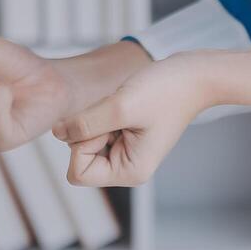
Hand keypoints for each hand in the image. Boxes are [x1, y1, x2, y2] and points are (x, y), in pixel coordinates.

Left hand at [53, 53, 217, 186]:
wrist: (193, 75)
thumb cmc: (166, 91)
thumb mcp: (119, 107)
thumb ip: (84, 124)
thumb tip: (57, 133)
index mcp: (130, 172)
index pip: (78, 173)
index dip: (81, 145)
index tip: (106, 124)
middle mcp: (127, 168)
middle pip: (80, 159)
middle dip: (89, 131)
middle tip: (118, 113)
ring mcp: (126, 153)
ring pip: (86, 142)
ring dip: (96, 119)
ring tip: (124, 107)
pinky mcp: (124, 137)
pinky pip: (96, 129)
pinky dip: (103, 114)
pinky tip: (124, 105)